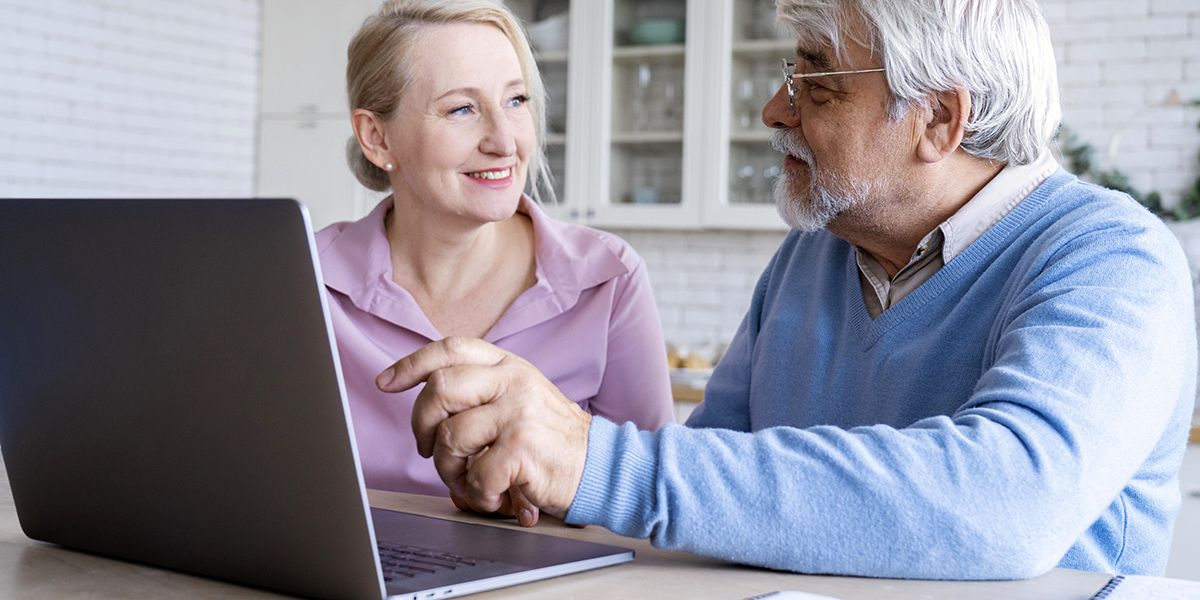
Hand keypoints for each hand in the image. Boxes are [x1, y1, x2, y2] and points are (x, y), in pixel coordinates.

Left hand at [377, 337, 590, 520]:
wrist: (602, 466)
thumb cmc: (553, 440)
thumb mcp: (521, 398)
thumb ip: (481, 391)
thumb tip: (425, 406)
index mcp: (509, 365)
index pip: (450, 349)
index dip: (411, 365)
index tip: (386, 383)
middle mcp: (513, 381)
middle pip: (438, 389)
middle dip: (421, 425)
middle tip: (430, 450)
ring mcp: (518, 411)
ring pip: (449, 437)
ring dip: (449, 470)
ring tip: (470, 480)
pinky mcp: (521, 447)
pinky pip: (474, 474)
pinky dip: (477, 494)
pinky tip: (494, 495)